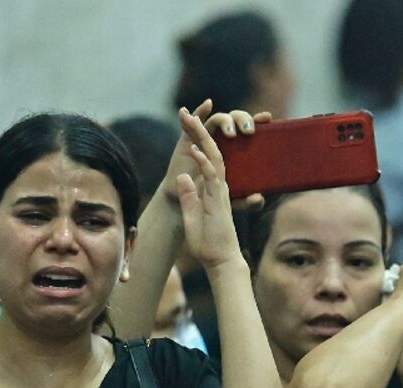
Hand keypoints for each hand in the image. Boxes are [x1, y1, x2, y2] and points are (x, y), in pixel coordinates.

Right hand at [160, 102, 269, 211]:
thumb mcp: (234, 203)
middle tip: (248, 132)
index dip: (258, 120)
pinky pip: (191, 124)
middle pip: (234, 119)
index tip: (267, 118)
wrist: (189, 206)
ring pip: (216, 120)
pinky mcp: (187, 141)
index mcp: (238, 149)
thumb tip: (259, 198)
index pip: (250, 129)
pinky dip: (198, 111)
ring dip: (224, 121)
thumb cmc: (215, 201)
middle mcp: (223, 140)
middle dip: (242, 120)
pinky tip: (206, 105)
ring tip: (230, 133)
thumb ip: (249, 203)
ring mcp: (205, 138)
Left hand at [175, 109, 247, 269]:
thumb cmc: (208, 243)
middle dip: (198, 130)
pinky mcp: (218, 201)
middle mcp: (218, 186)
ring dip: (201, 138)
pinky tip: (195, 150)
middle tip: (185, 112)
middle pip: (212, 151)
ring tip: (190, 120)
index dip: (196, 139)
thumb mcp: (192, 216)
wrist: (220, 261)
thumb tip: (182, 179)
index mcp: (212, 188)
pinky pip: (213, 177)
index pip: (205, 157)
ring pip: (214, 157)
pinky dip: (204, 162)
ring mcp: (219, 192)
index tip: (186, 122)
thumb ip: (189, 197)